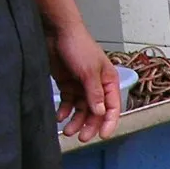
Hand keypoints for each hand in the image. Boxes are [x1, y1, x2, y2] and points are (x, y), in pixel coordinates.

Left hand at [48, 23, 119, 142]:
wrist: (56, 30)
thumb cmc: (78, 46)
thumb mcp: (89, 72)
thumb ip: (95, 94)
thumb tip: (101, 113)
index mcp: (109, 82)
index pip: (113, 107)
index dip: (108, 123)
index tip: (102, 136)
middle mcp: (97, 86)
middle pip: (96, 112)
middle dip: (89, 125)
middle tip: (81, 137)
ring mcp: (81, 86)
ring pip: (81, 110)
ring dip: (75, 121)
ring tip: (67, 131)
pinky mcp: (67, 84)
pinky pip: (68, 103)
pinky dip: (64, 111)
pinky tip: (59, 117)